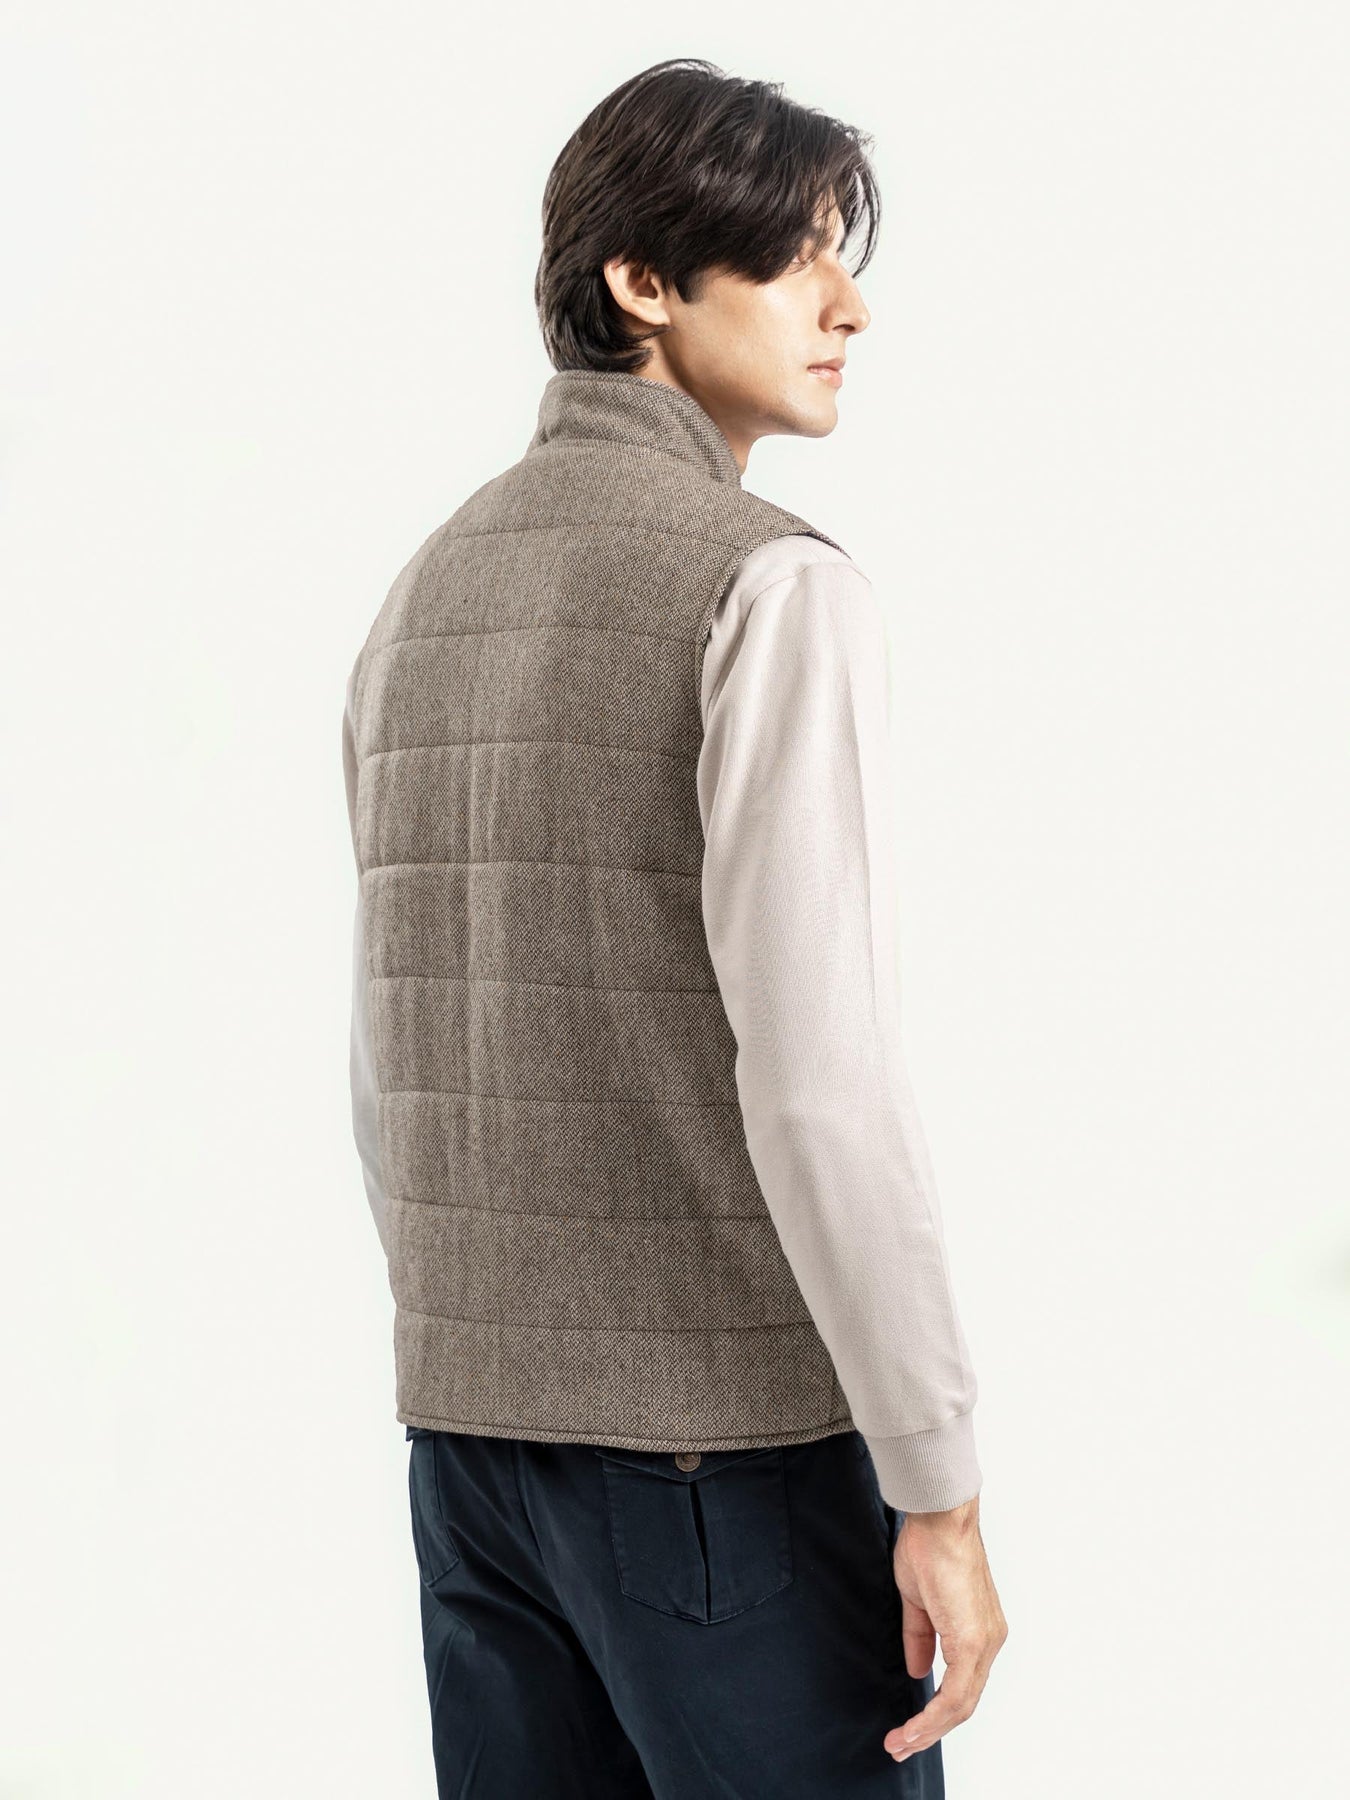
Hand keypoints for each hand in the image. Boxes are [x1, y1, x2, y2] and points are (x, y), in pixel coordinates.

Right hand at [882, 1495, 1006, 1764]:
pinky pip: (957, 1692)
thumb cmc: (929, 1546)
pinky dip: (934, 1715)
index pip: (963, 1686)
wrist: (939, 1519)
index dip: (936, 1713)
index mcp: (979, 1630)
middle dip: (930, 1730)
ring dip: (929, 1729)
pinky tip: (914, 1728)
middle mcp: (989, 1640)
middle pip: (964, 1703)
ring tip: (901, 1743)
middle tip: (901, 1746)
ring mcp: (985, 1641)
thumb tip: (920, 1673)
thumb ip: (921, 1638)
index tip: (910, 1729)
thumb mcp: (918, 1602)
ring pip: (962, 1703)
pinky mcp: (974, 1639)